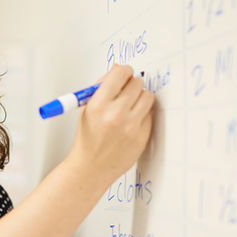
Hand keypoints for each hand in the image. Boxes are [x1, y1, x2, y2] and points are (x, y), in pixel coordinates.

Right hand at [68, 64, 153, 183]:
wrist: (91, 167)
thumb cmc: (88, 137)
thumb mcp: (86, 108)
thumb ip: (101, 87)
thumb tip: (118, 68)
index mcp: (98, 105)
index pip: (120, 74)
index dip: (124, 71)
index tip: (125, 73)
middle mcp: (116, 115)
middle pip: (137, 83)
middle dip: (132, 84)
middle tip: (127, 91)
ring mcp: (131, 127)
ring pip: (148, 97)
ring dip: (141, 97)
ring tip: (132, 105)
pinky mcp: (142, 137)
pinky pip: (150, 115)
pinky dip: (143, 115)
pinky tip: (132, 121)